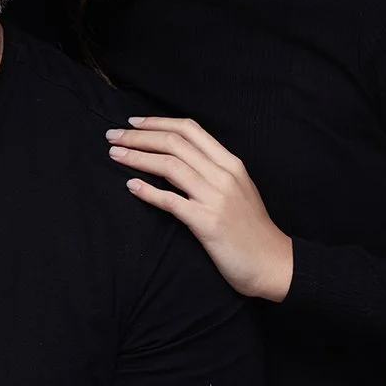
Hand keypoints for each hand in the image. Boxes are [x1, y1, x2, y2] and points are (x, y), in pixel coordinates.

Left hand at [107, 116, 292, 300]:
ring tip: (114, 155)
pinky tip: (131, 186)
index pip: (190, 129)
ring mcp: (216, 198)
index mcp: (231, 163)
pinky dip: (148, 191)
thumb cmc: (251, 229)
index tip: (133, 122)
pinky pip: (171, 201)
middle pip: (174, 143)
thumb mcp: (236, 191)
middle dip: (138, 136)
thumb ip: (211, 172)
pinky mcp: (207, 222)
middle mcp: (224, 175)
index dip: (158, 122)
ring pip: (170, 166)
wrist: (273, 263)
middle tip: (112, 136)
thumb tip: (175, 160)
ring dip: (137, 157)